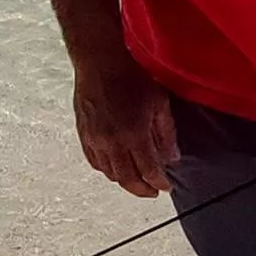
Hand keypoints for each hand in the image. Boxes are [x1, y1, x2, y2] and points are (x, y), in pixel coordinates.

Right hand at [72, 49, 180, 198]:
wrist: (99, 62)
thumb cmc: (131, 77)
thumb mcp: (159, 102)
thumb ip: (166, 133)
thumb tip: (172, 157)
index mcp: (134, 135)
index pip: (149, 171)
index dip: (159, 183)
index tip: (166, 187)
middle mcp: (112, 142)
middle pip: (127, 179)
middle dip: (142, 190)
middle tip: (152, 192)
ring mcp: (95, 140)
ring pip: (110, 174)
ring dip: (125, 181)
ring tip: (136, 181)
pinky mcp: (84, 134)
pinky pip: (95, 162)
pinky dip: (107, 170)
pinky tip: (116, 168)